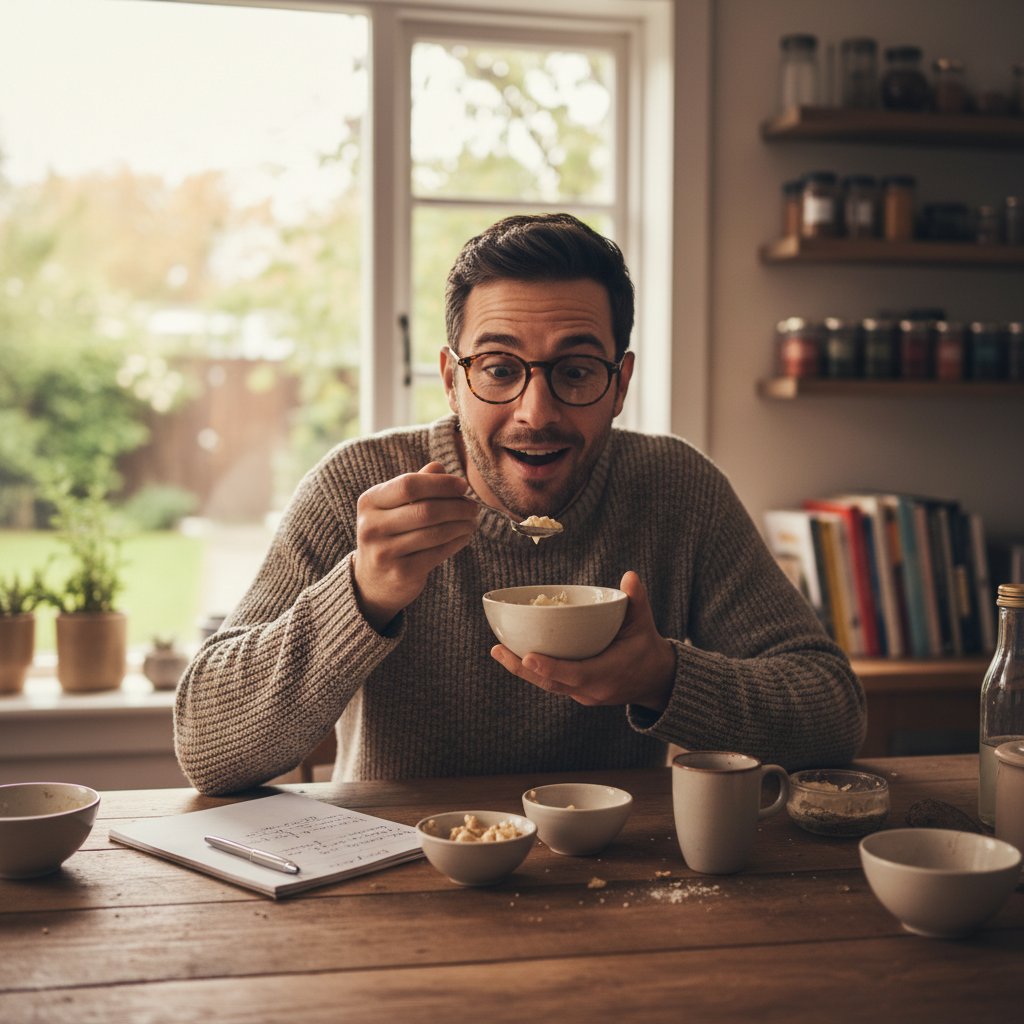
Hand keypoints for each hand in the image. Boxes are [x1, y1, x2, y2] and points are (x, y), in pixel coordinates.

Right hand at [353, 461, 477, 631]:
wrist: (372, 580)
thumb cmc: (391, 533)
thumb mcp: (395, 506)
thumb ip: (416, 484)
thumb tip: (440, 467)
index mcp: (370, 502)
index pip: (409, 485)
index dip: (441, 484)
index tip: (463, 485)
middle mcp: (371, 527)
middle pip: (425, 510)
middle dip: (457, 506)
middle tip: (473, 507)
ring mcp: (384, 552)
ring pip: (435, 533)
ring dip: (461, 525)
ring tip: (472, 520)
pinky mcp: (401, 573)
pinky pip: (438, 553)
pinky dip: (457, 542)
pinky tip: (465, 536)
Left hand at [489, 570, 675, 712]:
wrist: (654, 680)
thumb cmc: (646, 647)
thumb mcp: (643, 623)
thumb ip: (637, 600)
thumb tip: (630, 576)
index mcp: (609, 673)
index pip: (576, 674)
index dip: (552, 667)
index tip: (529, 656)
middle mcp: (593, 690)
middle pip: (552, 683)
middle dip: (523, 668)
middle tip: (498, 649)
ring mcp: (583, 695)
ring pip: (548, 685)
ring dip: (521, 670)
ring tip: (498, 650)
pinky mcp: (577, 693)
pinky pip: (551, 683)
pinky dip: (533, 671)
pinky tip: (514, 655)